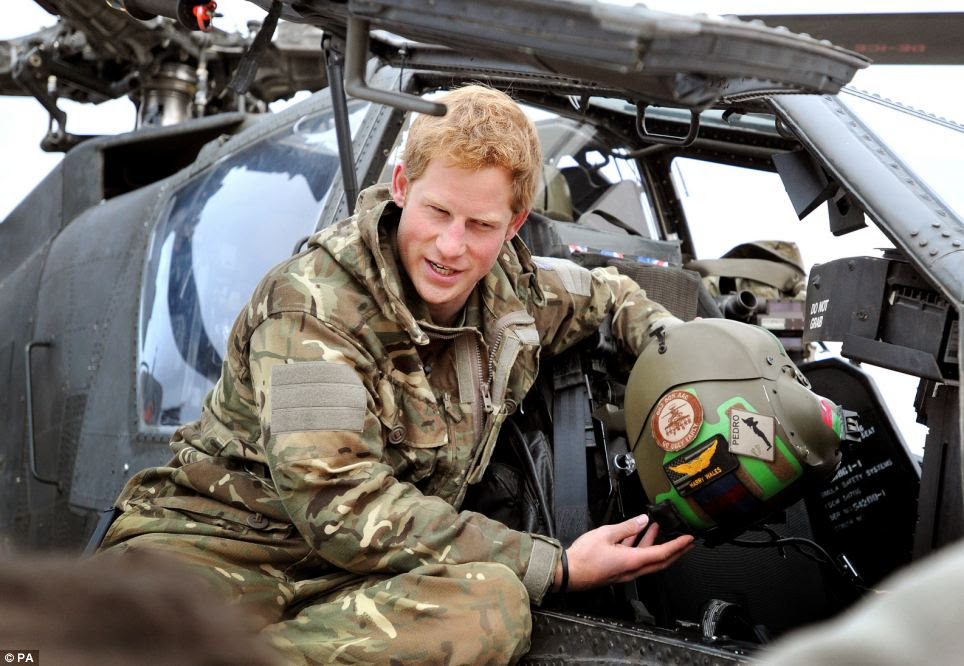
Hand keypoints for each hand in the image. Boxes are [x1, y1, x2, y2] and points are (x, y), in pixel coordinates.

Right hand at [554, 514, 693, 591]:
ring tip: (657, 529)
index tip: (689, 539)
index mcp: (632, 561)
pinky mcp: (618, 570)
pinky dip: (640, 547)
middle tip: (686, 543)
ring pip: (648, 559)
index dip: (677, 546)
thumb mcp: (606, 534)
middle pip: (660, 561)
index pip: (662, 553)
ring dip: (655, 544)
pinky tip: (637, 535)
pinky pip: (635, 559)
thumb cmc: (584, 557)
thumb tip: (642, 520)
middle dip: (675, 551)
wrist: (568, 573)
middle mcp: (632, 570)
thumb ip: (626, 527)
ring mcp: (625, 571)